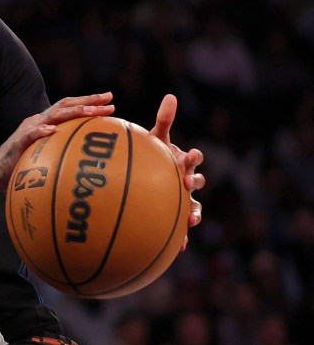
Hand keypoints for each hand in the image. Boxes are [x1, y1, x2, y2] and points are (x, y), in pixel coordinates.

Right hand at [0, 92, 115, 190]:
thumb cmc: (24, 165)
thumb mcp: (47, 154)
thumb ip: (63, 149)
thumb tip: (89, 158)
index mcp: (46, 122)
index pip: (70, 107)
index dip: (90, 102)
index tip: (111, 101)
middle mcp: (39, 121)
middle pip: (66, 105)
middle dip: (88, 101)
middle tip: (109, 99)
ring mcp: (28, 130)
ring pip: (53, 116)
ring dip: (72, 112)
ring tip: (90, 110)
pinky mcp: (18, 143)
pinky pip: (30, 135)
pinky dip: (41, 131)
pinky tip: (52, 131)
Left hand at [149, 94, 204, 249]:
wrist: (149, 177)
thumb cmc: (153, 156)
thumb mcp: (156, 140)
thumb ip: (164, 121)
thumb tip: (171, 96)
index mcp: (183, 162)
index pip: (193, 157)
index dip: (193, 157)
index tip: (188, 156)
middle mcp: (187, 181)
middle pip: (196, 182)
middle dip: (194, 183)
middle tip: (186, 183)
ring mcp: (183, 200)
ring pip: (194, 208)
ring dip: (194, 214)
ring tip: (190, 221)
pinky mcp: (175, 217)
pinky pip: (179, 230)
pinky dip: (180, 238)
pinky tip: (178, 248)